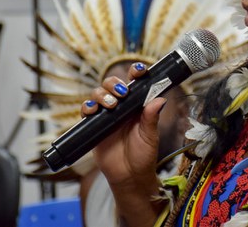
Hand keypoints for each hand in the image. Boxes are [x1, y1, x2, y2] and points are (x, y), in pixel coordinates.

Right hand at [80, 62, 163, 197]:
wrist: (129, 176)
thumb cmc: (143, 155)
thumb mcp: (150, 136)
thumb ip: (152, 118)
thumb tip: (160, 99)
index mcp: (137, 105)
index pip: (135, 82)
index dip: (136, 72)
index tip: (139, 71)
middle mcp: (121, 106)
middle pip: (112, 84)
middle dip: (115, 83)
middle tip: (122, 93)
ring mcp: (106, 115)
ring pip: (99, 93)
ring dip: (102, 94)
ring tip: (111, 105)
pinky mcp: (93, 125)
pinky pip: (86, 111)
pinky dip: (87, 107)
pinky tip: (92, 110)